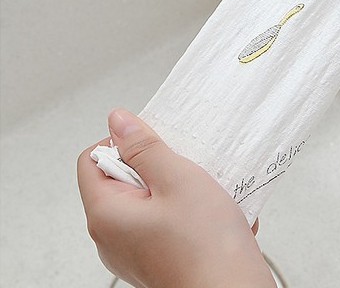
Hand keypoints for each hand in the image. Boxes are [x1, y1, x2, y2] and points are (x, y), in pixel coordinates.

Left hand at [77, 109, 274, 287]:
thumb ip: (144, 147)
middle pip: (120, 178)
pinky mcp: (155, 256)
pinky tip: (210, 214)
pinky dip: (184, 209)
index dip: (122, 143)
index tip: (153, 143)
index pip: (92, 159)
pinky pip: (161, 218)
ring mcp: (133, 250)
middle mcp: (111, 236)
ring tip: (202, 193)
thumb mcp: (178, 179)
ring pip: (146, 197)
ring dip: (174, 186)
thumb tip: (119, 122)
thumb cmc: (206, 248)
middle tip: (183, 169)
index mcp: (106, 214)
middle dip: (155, 165)